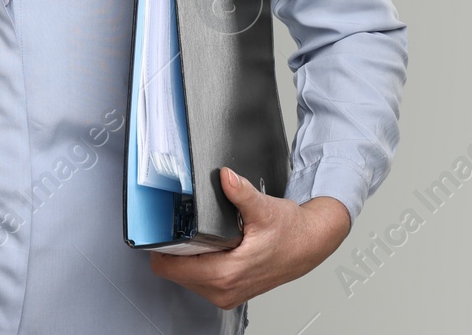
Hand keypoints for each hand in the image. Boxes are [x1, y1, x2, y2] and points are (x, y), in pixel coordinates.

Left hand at [149, 167, 351, 309]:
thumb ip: (241, 192)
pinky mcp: (230, 291)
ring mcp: (226, 294)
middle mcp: (224, 290)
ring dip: (185, 257)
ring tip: (197, 235)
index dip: (162, 247)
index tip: (162, 228)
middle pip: (175, 272)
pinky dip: (197, 263)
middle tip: (181, 225)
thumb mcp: (265, 208)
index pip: (171, 268)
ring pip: (185, 277)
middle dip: (173, 249)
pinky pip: (199, 280)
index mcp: (227, 274)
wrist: (310, 244)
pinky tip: (208, 246)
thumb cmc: (291, 233)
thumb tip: (225, 177)